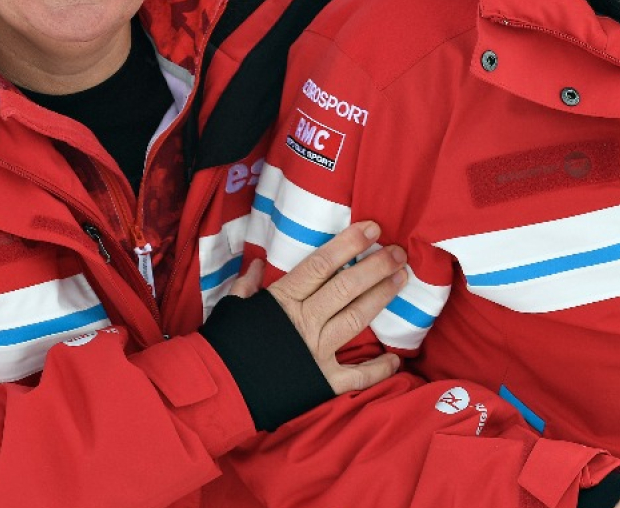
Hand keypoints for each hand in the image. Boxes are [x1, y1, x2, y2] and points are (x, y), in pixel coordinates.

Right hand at [230, 222, 406, 393]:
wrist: (218, 390)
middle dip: (376, 267)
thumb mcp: (232, 307)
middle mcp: (304, 322)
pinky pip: (357, 377)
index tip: (372, 229)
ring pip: (355, 319)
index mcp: (283, 299)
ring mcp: (316, 352)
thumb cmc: (223, 346)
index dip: (348, 244)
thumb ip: (248, 284)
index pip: (322, 265)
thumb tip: (258, 264)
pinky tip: (395, 360)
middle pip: (346, 287)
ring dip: (380, 298)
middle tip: (399, 252)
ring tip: (401, 279)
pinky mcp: (322, 382)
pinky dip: (378, 370)